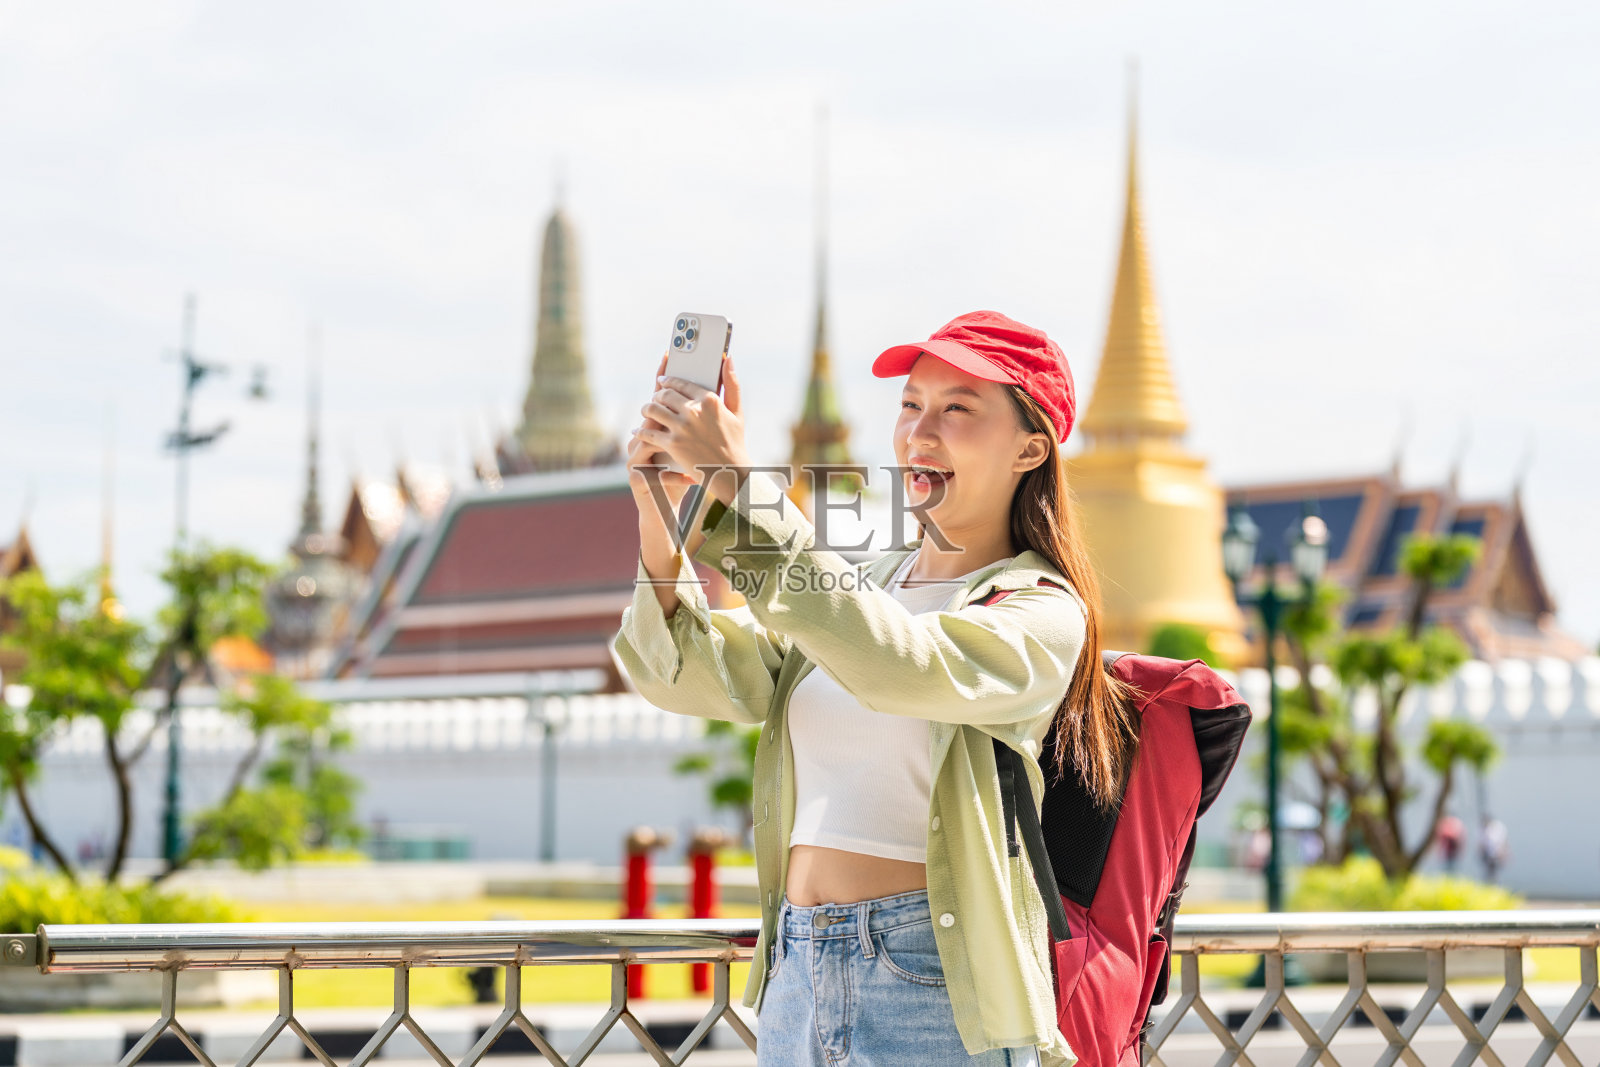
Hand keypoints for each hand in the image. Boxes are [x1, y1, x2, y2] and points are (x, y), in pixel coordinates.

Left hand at [634, 356, 749, 503]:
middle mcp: (694, 410)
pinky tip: (637, 431)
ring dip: (646, 409)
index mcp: (710, 400)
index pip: (682, 383)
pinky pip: (649, 432)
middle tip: (654, 398)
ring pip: (653, 409)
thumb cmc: (734, 442)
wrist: (729, 472)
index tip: (662, 382)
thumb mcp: (736, 411)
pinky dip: (641, 431)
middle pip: (665, 394)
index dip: (668, 381)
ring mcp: (682, 427)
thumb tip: (729, 359)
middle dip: (657, 395)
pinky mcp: (672, 443)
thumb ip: (732, 384)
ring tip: (645, 412)